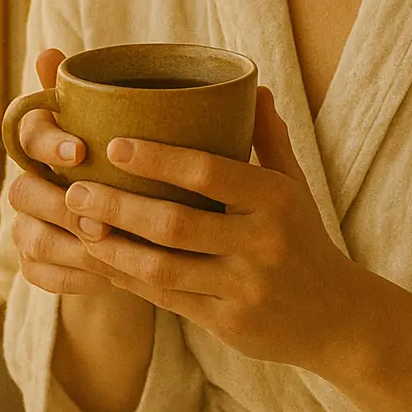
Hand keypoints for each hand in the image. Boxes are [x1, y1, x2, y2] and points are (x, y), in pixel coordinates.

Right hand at [6, 48, 150, 304]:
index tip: (80, 150)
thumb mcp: (134, 127)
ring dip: (69, 246)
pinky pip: (40, 274)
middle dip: (58, 205)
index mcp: (47, 140)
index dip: (49, 142)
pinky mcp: (36, 263)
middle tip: (99, 215)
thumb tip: (57, 51)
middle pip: (20, 192)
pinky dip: (74, 278)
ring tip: (110, 248)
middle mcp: (29, 181)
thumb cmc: (136, 161)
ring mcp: (28, 224)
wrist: (139, 221)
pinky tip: (110, 278)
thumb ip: (108, 93)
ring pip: (30, 237)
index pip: (28, 132)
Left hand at [63, 86, 355, 370]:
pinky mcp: (229, 323)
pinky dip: (131, 280)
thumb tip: (253, 87)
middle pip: (175, 224)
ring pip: (164, 268)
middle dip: (118, 207)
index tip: (114, 146)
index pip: (208, 172)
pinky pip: (168, 300)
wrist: (337, 317)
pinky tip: (103, 262)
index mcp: (275, 199)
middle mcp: (260, 243)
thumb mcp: (295, 186)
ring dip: (114, 248)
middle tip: (73, 190)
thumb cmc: (305, 238)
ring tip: (78, 227)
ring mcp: (244, 287)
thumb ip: (268, 139)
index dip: (158, 160)